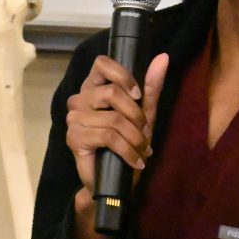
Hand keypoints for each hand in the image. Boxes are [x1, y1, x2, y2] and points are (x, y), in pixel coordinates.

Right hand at [65, 53, 168, 238]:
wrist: (116, 181)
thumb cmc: (129, 142)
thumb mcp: (145, 113)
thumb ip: (151, 86)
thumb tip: (163, 57)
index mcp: (94, 86)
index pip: (102, 63)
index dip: (123, 76)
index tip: (138, 95)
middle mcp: (80, 98)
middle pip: (112, 92)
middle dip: (136, 115)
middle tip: (144, 132)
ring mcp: (74, 118)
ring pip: (113, 118)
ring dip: (135, 137)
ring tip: (141, 148)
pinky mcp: (75, 138)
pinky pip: (108, 137)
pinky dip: (128, 150)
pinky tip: (135, 161)